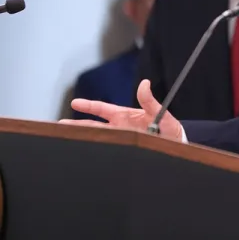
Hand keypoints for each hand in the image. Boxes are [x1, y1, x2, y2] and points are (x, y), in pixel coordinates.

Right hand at [59, 79, 182, 141]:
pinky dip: (95, 152)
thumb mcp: (162, 114)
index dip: (89, 106)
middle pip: (94, 126)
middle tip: (59, 127)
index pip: (103, 110)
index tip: (74, 103)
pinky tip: (85, 156)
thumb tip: (145, 83)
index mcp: (126, 116)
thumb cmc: (170, 130)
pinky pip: (107, 152)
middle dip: (77, 126)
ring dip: (83, 139)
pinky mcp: (123, 151)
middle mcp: (120, 128)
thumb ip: (151, 102)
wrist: (178, 148)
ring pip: (97, 139)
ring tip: (65, 141)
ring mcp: (121, 140)